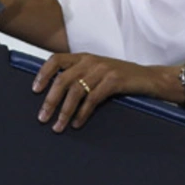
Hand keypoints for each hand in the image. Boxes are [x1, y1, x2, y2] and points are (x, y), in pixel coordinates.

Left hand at [32, 53, 165, 132]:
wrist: (150, 78)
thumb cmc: (121, 78)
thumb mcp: (98, 71)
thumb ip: (80, 75)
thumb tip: (54, 92)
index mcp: (84, 57)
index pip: (56, 59)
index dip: (43, 74)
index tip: (35, 90)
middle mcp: (90, 61)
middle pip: (62, 79)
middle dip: (50, 100)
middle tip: (42, 117)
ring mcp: (103, 70)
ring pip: (76, 91)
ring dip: (64, 111)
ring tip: (58, 126)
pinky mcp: (114, 81)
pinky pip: (92, 99)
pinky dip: (82, 113)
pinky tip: (77, 123)